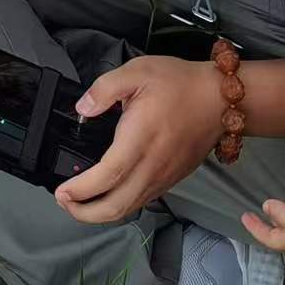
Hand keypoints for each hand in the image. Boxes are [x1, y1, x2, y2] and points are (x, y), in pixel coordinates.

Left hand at [54, 56, 225, 223]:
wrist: (222, 99)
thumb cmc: (180, 83)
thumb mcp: (138, 71)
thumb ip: (104, 89)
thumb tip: (83, 108)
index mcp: (140, 139)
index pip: (107, 177)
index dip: (81, 191)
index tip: (61, 191)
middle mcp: (152, 166)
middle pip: (116, 206)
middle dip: (85, 213)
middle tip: (64, 203)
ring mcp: (164, 176)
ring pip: (130, 209)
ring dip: (101, 213)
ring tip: (80, 203)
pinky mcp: (172, 179)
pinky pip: (143, 201)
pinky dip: (121, 206)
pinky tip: (109, 194)